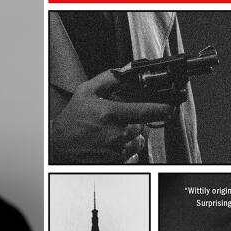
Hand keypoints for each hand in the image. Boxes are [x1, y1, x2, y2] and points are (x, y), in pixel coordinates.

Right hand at [50, 70, 174, 163]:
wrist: (59, 144)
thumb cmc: (73, 117)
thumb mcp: (87, 91)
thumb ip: (110, 78)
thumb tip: (128, 69)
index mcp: (110, 113)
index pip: (144, 111)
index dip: (161, 108)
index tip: (170, 107)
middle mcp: (115, 133)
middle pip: (144, 127)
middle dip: (140, 121)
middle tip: (127, 118)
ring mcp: (116, 150)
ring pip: (139, 142)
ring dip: (134, 135)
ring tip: (118, 130)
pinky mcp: (116, 162)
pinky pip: (133, 154)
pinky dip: (128, 148)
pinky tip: (114, 142)